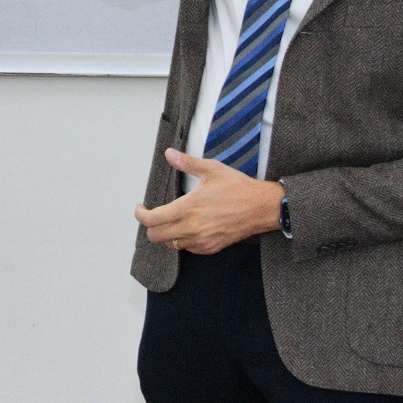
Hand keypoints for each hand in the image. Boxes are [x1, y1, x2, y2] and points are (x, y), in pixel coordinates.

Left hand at [132, 150, 285, 255]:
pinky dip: (182, 240)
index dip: (140, 215)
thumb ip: (188, 163)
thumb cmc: (238, 188)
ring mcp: (201, 241)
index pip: (152, 219)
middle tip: (155, 214)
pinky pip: (187, 249)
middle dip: (150, 226)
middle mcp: (191, 228)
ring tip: (172, 220)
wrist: (262, 208)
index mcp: (188, 208)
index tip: (141, 208)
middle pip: (156, 236)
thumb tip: (170, 154)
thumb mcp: (212, 170)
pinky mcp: (210, 248)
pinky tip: (188, 227)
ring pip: (170, 244)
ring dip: (166, 234)